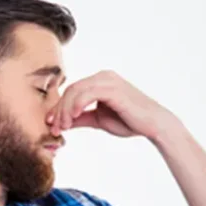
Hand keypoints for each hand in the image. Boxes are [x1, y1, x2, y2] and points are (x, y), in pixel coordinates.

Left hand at [47, 70, 179, 139]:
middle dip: (59, 110)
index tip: (51, 124)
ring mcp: (108, 81)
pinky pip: (87, 94)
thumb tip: (62, 122)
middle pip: (71, 90)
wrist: (153, 125)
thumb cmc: (128, 121)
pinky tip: (73, 117)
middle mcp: (103, 76)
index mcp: (100, 81)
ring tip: (63, 127)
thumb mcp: (98, 119)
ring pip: (76, 91)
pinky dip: (76, 105)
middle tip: (55, 129)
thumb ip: (81, 118)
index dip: (58, 107)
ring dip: (65, 110)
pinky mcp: (113, 89)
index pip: (72, 91)